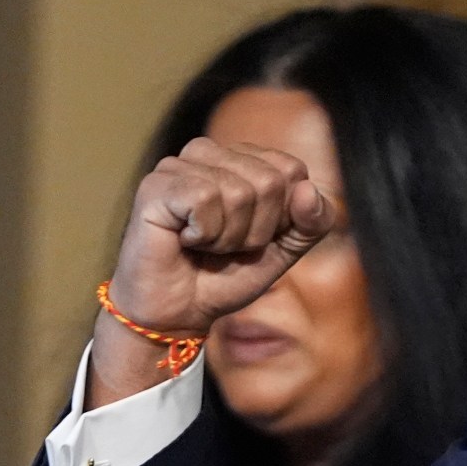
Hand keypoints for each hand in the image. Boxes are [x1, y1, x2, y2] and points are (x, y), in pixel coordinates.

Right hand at [89, 138, 334, 407]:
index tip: (254, 237)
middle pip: (269, 182)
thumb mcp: (284, 250)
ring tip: (204, 245)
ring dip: (229, 237)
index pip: (292, 170)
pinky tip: (184, 240)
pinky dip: (205, 234)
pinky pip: (205, 199)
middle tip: (225, 247)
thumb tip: (308, 190)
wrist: (179, 312)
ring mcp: (178, 164)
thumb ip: (311, 221)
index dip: (283, 217)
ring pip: (239, 192)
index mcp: (240, 158)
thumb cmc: (225, 276)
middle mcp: (208, 152)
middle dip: (256, 231)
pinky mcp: (155, 185)